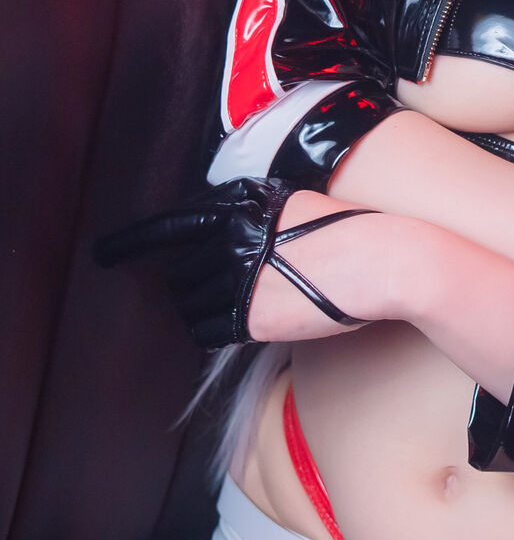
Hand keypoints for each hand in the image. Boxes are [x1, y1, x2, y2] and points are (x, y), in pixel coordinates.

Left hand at [95, 179, 370, 348]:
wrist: (381, 260)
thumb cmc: (351, 232)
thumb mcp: (295, 207)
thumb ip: (254, 218)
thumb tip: (234, 240)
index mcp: (238, 207)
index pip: (171, 228)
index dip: (131, 243)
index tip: (106, 253)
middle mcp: (229, 241)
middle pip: (181, 275)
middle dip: (191, 286)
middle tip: (220, 291)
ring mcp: (237, 279)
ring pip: (191, 306)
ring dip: (205, 310)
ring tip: (238, 306)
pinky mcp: (250, 316)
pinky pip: (210, 332)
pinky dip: (217, 331)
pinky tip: (242, 323)